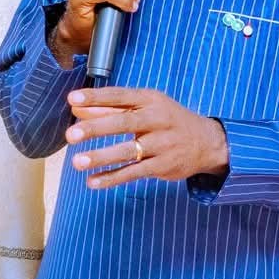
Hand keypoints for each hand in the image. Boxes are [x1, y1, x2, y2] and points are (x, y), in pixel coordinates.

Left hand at [64, 87, 228, 189]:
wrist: (207, 142)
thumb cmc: (168, 121)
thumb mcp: (145, 108)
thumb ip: (110, 108)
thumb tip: (76, 109)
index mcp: (150, 100)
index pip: (119, 96)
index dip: (96, 97)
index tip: (72, 99)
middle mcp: (157, 120)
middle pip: (124, 123)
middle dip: (96, 128)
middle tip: (71, 134)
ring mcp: (161, 144)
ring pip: (128, 151)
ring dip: (102, 156)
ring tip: (77, 162)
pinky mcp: (162, 166)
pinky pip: (134, 173)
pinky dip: (113, 178)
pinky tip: (93, 182)